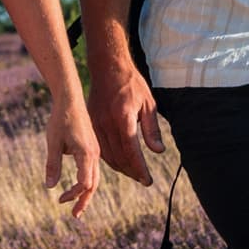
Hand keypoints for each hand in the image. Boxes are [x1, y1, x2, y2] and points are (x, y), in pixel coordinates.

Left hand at [43, 99, 99, 216]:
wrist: (70, 99)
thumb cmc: (60, 119)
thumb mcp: (53, 142)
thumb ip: (52, 164)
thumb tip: (50, 187)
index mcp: (87, 154)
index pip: (85, 183)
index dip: (74, 195)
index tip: (60, 200)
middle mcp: (94, 154)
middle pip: (93, 185)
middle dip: (83, 201)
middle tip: (74, 215)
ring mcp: (95, 151)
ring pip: (94, 178)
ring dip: (84, 193)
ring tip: (74, 205)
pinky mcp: (92, 148)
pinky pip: (92, 170)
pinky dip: (86, 181)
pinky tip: (76, 186)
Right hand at [89, 61, 166, 186]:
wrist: (107, 68)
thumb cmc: (131, 84)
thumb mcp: (148, 104)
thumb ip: (152, 129)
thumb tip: (157, 151)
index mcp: (123, 117)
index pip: (132, 151)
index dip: (140, 169)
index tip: (147, 180)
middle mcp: (107, 123)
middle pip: (119, 157)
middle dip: (132, 172)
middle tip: (143, 179)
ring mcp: (96, 124)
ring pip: (107, 155)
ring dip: (121, 168)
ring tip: (133, 173)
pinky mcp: (90, 123)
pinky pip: (99, 147)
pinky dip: (109, 158)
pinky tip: (119, 161)